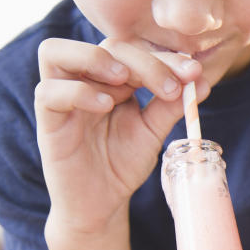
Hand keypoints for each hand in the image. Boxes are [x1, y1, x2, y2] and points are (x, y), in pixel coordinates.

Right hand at [34, 37, 207, 237]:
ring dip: (96, 58)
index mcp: (111, 79)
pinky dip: (77, 92)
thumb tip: (203, 80)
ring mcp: (62, 97)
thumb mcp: (153, 132)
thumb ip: (171, 106)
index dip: (164, 57)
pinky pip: (48, 91)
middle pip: (106, 46)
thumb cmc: (123, 163)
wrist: (102, 202)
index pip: (134, 50)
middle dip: (144, 62)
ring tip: (127, 81)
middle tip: (172, 86)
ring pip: (56, 52)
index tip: (194, 73)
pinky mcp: (47, 121)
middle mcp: (85, 80)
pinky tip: (106, 106)